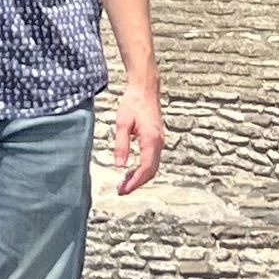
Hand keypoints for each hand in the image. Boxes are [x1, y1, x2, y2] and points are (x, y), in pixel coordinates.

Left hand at [112, 80, 163, 195]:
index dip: (134, 182)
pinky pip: (152, 159)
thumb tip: (119, 166)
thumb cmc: (133, 102)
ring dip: (139, 177)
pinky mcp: (157, 139)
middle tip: (121, 190)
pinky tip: (131, 170)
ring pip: (152, 166)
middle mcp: (158, 142)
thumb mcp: (122, 123)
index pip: (145, 168)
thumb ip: (121, 145)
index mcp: (151, 139)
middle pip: (151, 171)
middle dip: (137, 183)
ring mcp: (159, 141)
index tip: (123, 189)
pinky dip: (143, 168)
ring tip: (124, 183)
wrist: (145, 88)